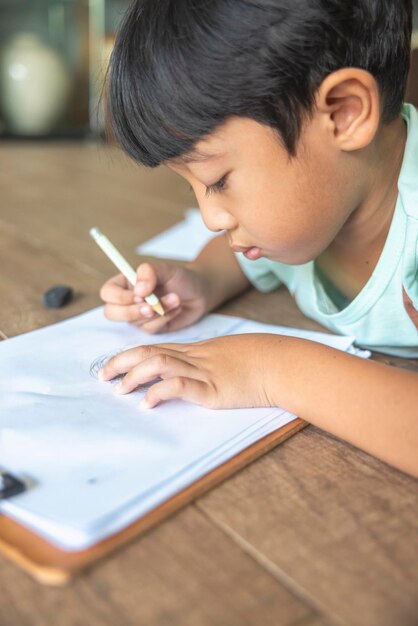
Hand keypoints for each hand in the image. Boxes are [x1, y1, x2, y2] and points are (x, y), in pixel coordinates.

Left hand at [99, 333, 282, 408]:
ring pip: (158, 364)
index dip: (130, 355)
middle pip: (149, 352)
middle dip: (121, 363)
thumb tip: (192, 374)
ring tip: (120, 390)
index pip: (156, 347)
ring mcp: (203, 372)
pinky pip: (180, 386)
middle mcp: (195, 357)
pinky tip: (148, 402)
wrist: (281, 363)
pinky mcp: (212, 389)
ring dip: (134, 377)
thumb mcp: (228, 356)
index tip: (114, 365)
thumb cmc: (260, 360)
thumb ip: (208, 362)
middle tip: (103, 376)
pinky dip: (159, 392)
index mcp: (197, 350)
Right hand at [100, 262, 208, 333]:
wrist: (200, 292)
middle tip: (151, 307)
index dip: (119, 297)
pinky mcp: (151, 327)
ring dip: (157, 312)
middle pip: (112, 313)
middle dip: (131, 312)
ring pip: (134, 322)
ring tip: (175, 299)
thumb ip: (149, 273)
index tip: (139, 295)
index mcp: (124, 283)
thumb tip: (138, 290)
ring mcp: (138, 316)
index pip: (107, 293)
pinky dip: (165, 318)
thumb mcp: (165, 269)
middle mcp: (127, 301)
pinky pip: (150, 329)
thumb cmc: (180, 277)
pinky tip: (177, 308)